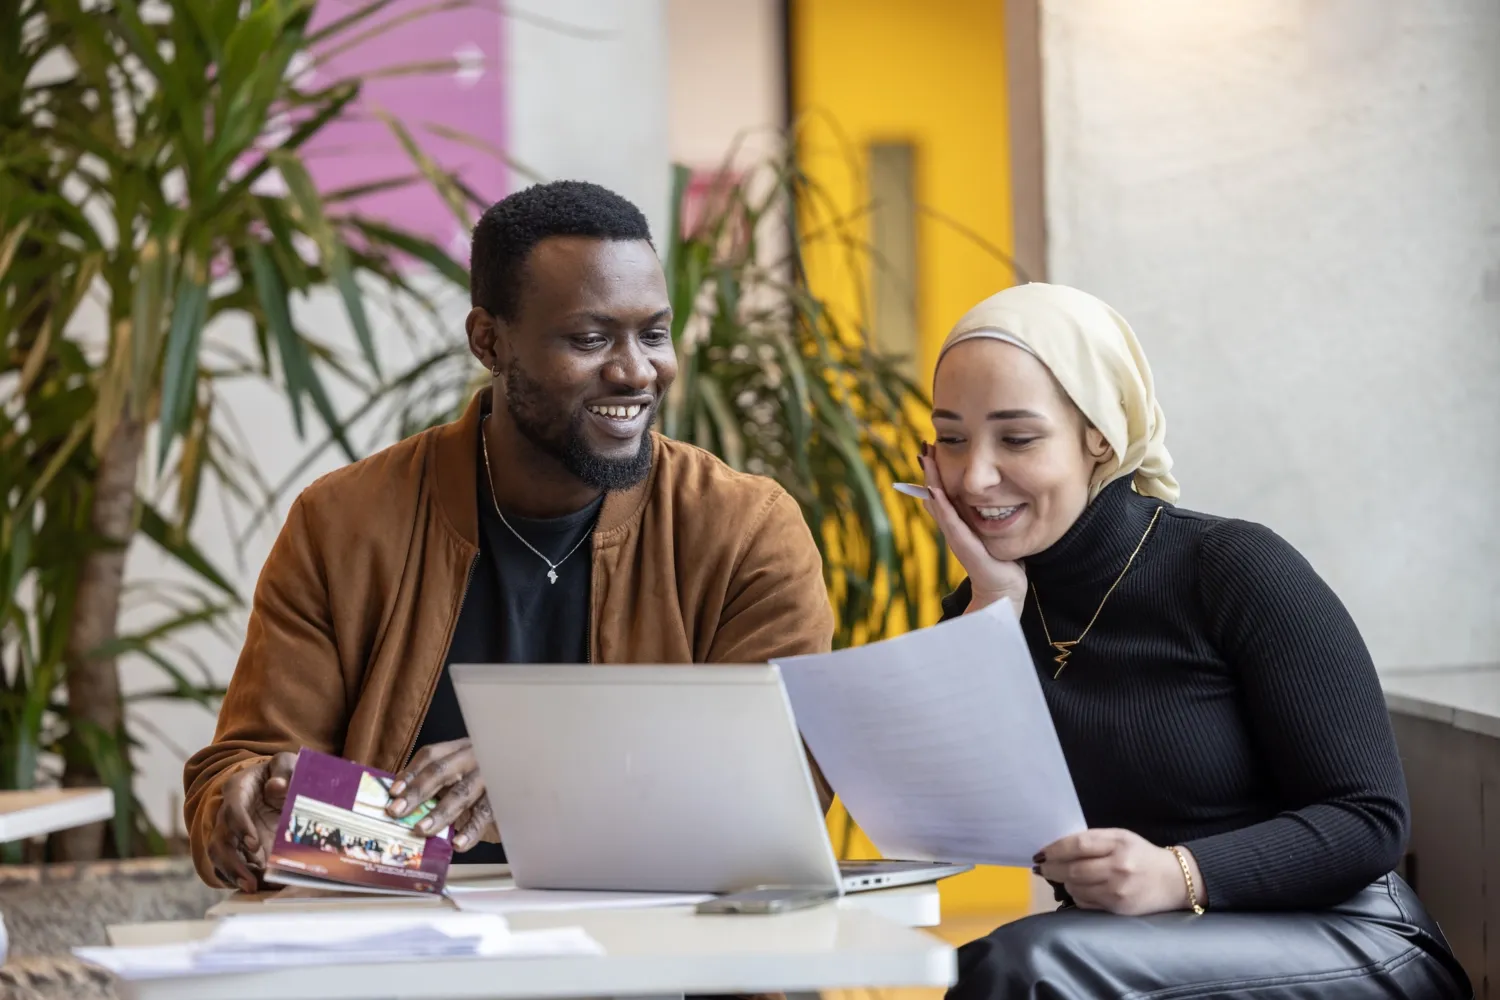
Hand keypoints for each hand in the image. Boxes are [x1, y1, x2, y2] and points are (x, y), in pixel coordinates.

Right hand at [209, 751, 296, 892]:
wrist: (277, 782)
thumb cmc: (281, 772)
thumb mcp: (287, 763)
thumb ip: (284, 770)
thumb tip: (276, 787)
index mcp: (238, 788)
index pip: (233, 807)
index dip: (241, 827)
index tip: (254, 845)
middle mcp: (228, 812)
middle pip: (220, 838)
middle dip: (233, 862)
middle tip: (252, 880)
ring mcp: (230, 832)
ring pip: (220, 856)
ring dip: (233, 874)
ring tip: (252, 888)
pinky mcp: (237, 847)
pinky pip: (230, 865)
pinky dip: (240, 877)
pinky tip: (256, 888)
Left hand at [388, 739, 499, 851]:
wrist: (527, 770)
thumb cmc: (486, 776)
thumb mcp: (462, 769)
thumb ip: (438, 780)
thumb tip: (401, 796)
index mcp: (460, 749)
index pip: (431, 756)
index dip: (410, 772)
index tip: (393, 792)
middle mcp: (474, 757)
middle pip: (441, 772)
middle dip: (417, 792)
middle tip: (396, 811)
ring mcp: (489, 775)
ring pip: (461, 793)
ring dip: (439, 812)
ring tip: (421, 829)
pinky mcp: (503, 796)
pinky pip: (485, 813)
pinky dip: (471, 830)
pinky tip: (458, 844)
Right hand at [919, 446, 1027, 613]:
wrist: (1003, 591)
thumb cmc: (1000, 562)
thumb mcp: (991, 533)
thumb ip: (987, 517)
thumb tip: (993, 497)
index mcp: (959, 524)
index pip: (943, 494)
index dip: (936, 474)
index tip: (932, 451)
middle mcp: (953, 529)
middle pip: (935, 496)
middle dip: (929, 472)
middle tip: (924, 449)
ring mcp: (956, 537)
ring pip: (939, 505)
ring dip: (931, 482)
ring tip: (926, 461)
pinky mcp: (963, 546)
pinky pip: (951, 522)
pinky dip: (941, 506)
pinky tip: (935, 491)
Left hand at [1036, 828, 1203, 915]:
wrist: (1174, 881)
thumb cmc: (1141, 854)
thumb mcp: (1121, 837)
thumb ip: (1093, 840)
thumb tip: (1058, 847)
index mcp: (1118, 844)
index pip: (1078, 845)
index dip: (1055, 849)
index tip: (1041, 852)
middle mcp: (1118, 868)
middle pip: (1074, 869)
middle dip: (1052, 868)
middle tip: (1042, 867)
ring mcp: (1118, 891)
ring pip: (1077, 888)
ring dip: (1063, 882)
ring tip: (1059, 876)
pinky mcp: (1118, 909)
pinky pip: (1086, 903)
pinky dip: (1076, 896)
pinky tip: (1077, 889)